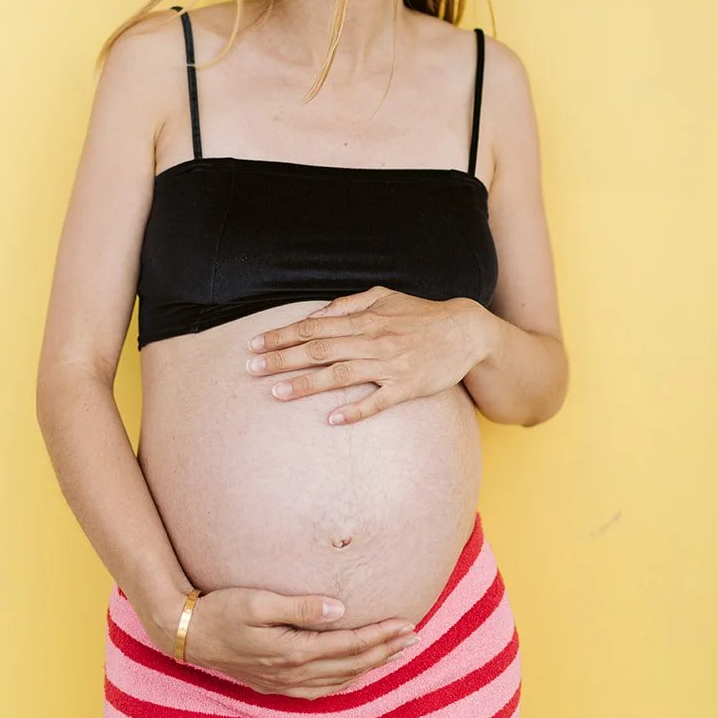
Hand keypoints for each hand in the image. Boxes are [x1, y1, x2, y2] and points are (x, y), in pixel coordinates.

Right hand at [180, 586, 418, 696]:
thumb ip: (300, 607)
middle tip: (414, 636)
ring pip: (341, 679)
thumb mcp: (258, 601)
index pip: (350, 645)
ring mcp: (285, 684)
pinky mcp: (275, 685)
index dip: (381, 636)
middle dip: (385, 650)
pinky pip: (322, 689)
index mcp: (294, 652)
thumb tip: (340, 609)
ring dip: (371, 665)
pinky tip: (354, 672)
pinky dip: (346, 680)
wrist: (186, 635)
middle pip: (352, 665)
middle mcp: (294, 674)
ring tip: (395, 652)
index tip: (406, 624)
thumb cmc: (221, 610)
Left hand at [245, 288, 494, 423]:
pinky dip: (355, 410)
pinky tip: (332, 419)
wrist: (465, 331)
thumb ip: (349, 305)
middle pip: (319, 351)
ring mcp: (389, 365)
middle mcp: (373, 340)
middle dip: (282, 360)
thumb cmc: (420, 314)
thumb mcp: (385, 297)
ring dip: (307, 385)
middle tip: (251, 370)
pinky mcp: (407, 387)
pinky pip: (377, 401)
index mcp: (364, 320)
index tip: (255, 346)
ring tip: (277, 393)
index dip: (282, 336)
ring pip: (341, 375)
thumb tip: (316, 315)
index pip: (313, 328)